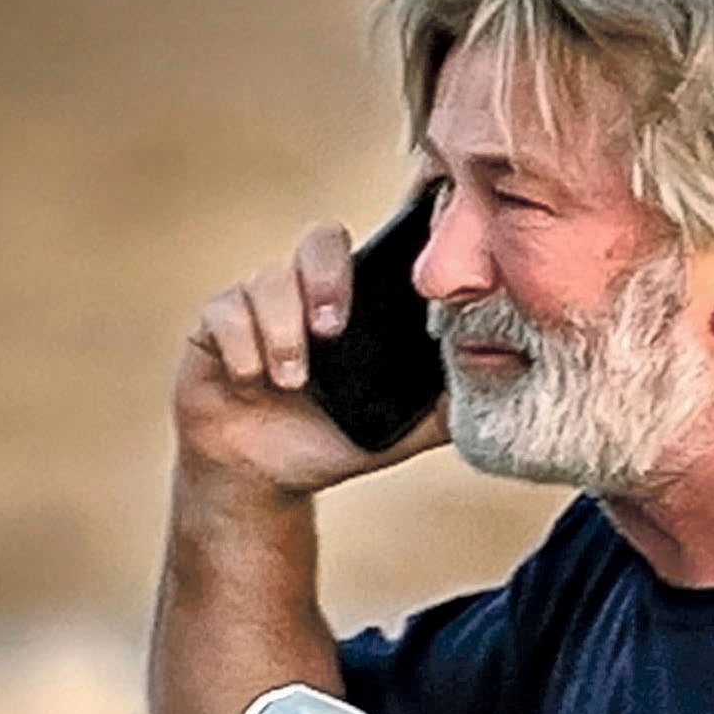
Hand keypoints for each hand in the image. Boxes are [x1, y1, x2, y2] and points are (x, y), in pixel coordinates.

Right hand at [173, 220, 448, 499]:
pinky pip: (225, 314)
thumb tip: (499, 381)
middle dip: (327, 279)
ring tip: (292, 382)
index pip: (373, 249)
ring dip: (283, 333)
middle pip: (321, 240)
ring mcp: (258, 303)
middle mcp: (306, 292)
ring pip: (267, 281)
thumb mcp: (399, 428)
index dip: (390, 234)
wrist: (266, 479)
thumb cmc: (333, 441)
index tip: (409, 255)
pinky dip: (243, 350)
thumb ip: (444, 405)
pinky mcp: (214, 326)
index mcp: (355, 305)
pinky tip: (252, 381)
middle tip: (334, 329)